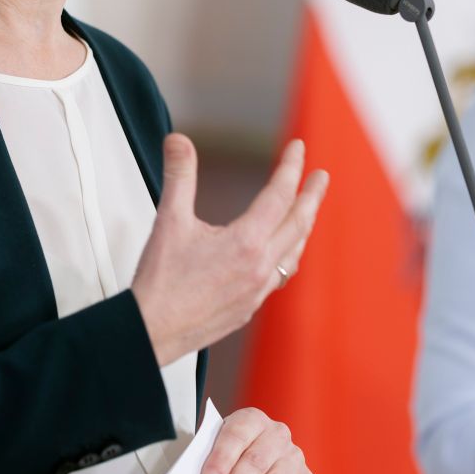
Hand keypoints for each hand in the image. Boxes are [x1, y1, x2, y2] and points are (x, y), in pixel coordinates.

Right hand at [131, 136, 328, 366]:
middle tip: (321, 177)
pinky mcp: (249, 307)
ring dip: (304, 226)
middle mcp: (260, 267)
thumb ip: (179, 176)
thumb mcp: (169, 221)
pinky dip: (288, 255)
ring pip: (294, 252)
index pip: (279, 194)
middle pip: (299, 223)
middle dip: (312, 196)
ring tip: (307, 211)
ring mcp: (258, 290)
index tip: (298, 148)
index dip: (291, 167)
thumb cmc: (160, 283)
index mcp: (246, 242)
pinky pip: (281, 275)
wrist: (152, 331)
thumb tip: (179, 142)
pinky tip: (283, 254)